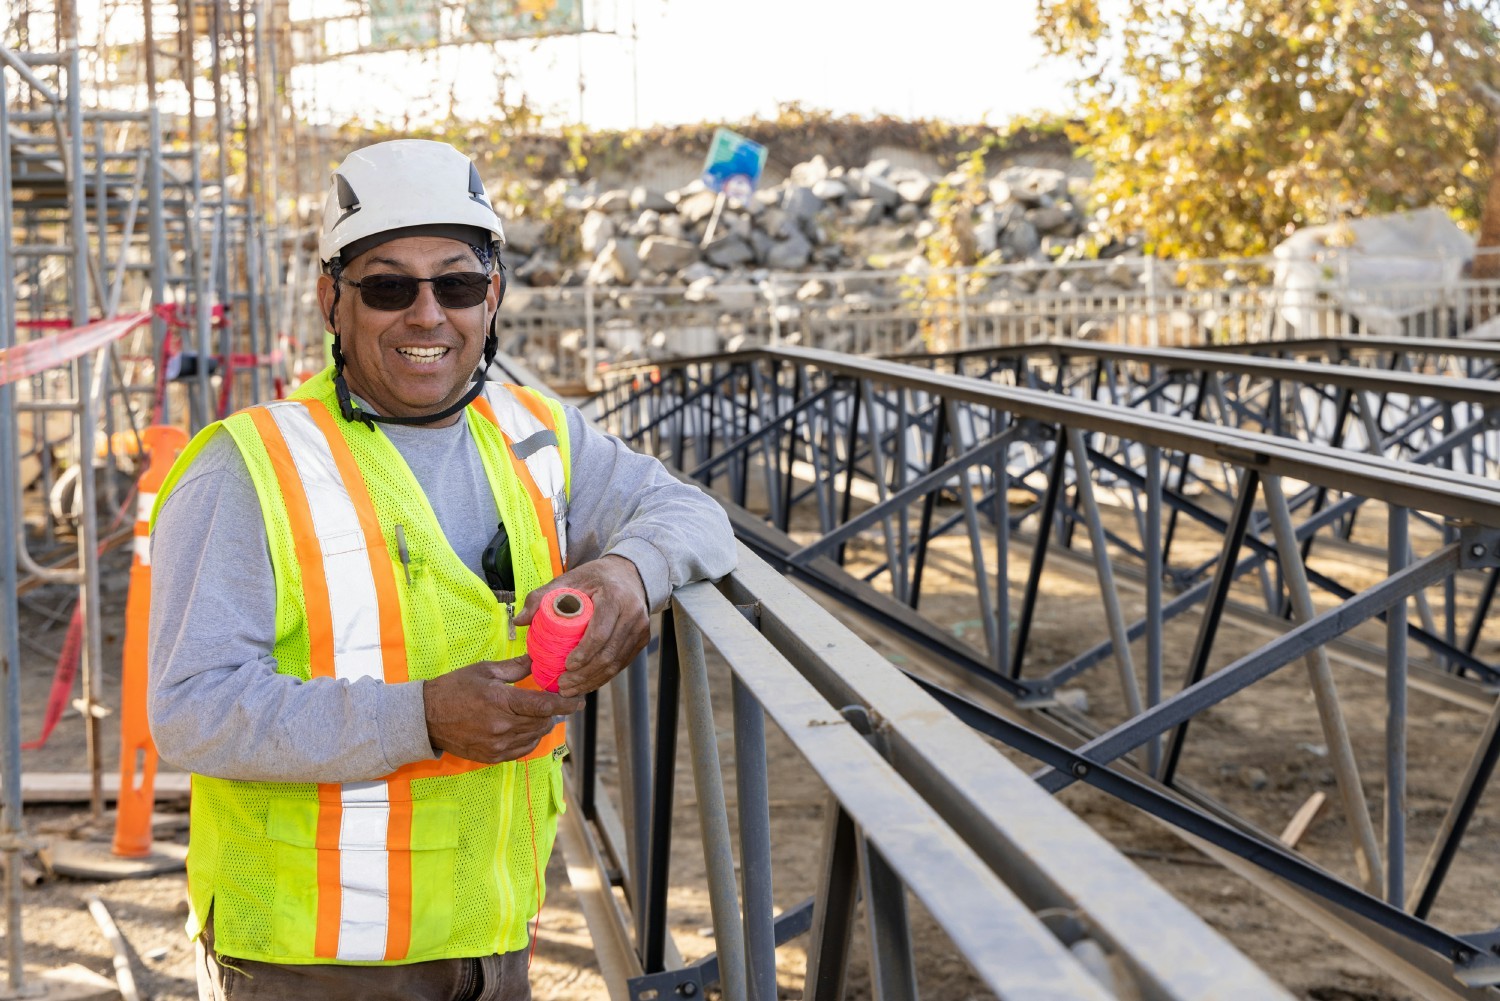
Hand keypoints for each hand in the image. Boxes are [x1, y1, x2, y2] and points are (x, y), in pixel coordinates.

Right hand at [423, 657, 583, 762]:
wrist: (425, 718)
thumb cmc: (454, 688)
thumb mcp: (484, 671)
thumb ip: (515, 667)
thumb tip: (538, 659)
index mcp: (501, 701)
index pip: (544, 705)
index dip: (566, 703)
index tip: (579, 700)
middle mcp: (502, 726)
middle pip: (543, 722)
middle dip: (553, 712)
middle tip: (555, 702)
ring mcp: (497, 745)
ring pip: (535, 737)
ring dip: (542, 725)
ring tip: (538, 713)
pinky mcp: (492, 757)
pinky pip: (522, 750)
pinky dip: (530, 739)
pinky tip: (525, 728)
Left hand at [514, 554, 649, 697]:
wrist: (630, 575)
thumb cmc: (595, 577)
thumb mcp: (568, 579)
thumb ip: (541, 597)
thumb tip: (519, 621)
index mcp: (615, 597)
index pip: (600, 633)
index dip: (584, 653)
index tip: (566, 666)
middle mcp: (633, 614)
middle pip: (608, 654)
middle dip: (584, 675)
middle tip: (562, 685)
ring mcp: (640, 629)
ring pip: (616, 664)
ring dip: (593, 681)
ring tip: (570, 690)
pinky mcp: (642, 640)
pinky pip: (622, 664)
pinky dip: (603, 677)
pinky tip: (585, 684)